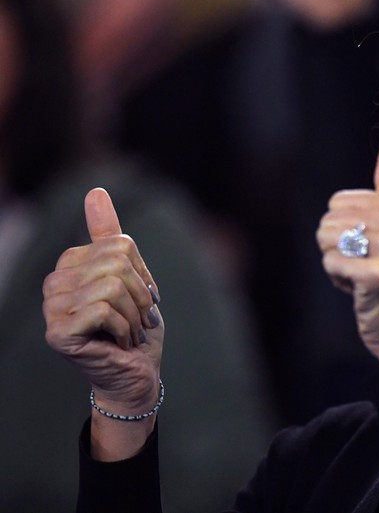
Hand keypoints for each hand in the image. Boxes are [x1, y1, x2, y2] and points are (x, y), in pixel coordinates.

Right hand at [43, 188, 162, 457]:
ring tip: (130, 331)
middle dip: (140, 294)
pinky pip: (104, 308)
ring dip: (135, 314)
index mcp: (70, 264)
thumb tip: (95, 190)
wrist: (136, 373)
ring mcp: (51, 308)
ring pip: (112, 285)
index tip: (141, 299)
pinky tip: (119, 342)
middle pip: (116, 262)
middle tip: (139, 318)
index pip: (120, 245)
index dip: (142, 274)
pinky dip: (125, 327)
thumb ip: (111, 236)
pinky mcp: (57, 332)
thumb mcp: (132, 276)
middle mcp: (53, 282)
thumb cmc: (135, 327)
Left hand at [317, 140, 378, 364]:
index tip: (376, 249)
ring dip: (339, 264)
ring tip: (367, 277)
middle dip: (341, 248)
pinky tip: (364, 290)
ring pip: (325, 240)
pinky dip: (341, 281)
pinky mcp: (378, 272)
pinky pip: (331, 264)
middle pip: (328, 220)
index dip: (349, 230)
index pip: (338, 202)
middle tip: (370, 266)